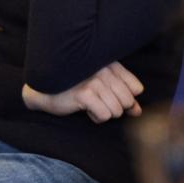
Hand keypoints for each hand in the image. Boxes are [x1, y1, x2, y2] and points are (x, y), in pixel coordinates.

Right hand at [23, 61, 143, 122]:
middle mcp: (105, 70)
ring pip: (117, 110)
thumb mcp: (102, 87)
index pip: (136, 88)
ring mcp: (95, 81)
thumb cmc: (75, 88)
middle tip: (99, 103)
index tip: (112, 99)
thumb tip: (138, 112)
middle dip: (115, 108)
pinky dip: (96, 117)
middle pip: (127, 101)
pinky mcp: (85, 94)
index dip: (127, 100)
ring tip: (91, 105)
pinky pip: (104, 115)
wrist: (45, 90)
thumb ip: (122, 97)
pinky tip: (85, 109)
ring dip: (104, 113)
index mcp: (111, 65)